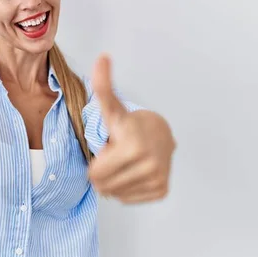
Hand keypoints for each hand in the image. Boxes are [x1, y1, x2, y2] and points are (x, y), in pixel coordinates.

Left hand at [88, 54, 175, 203]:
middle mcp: (149, 166)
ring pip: (116, 195)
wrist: (160, 133)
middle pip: (104, 187)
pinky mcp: (162, 191)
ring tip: (124, 162)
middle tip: (115, 156)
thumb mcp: (112, 107)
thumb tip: (102, 57)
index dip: (95, 162)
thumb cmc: (129, 123)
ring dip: (114, 181)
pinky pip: (129, 199)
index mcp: (133, 148)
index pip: (95, 174)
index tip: (108, 148)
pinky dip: (126, 189)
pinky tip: (133, 172)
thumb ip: (103, 85)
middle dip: (103, 172)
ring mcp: (157, 180)